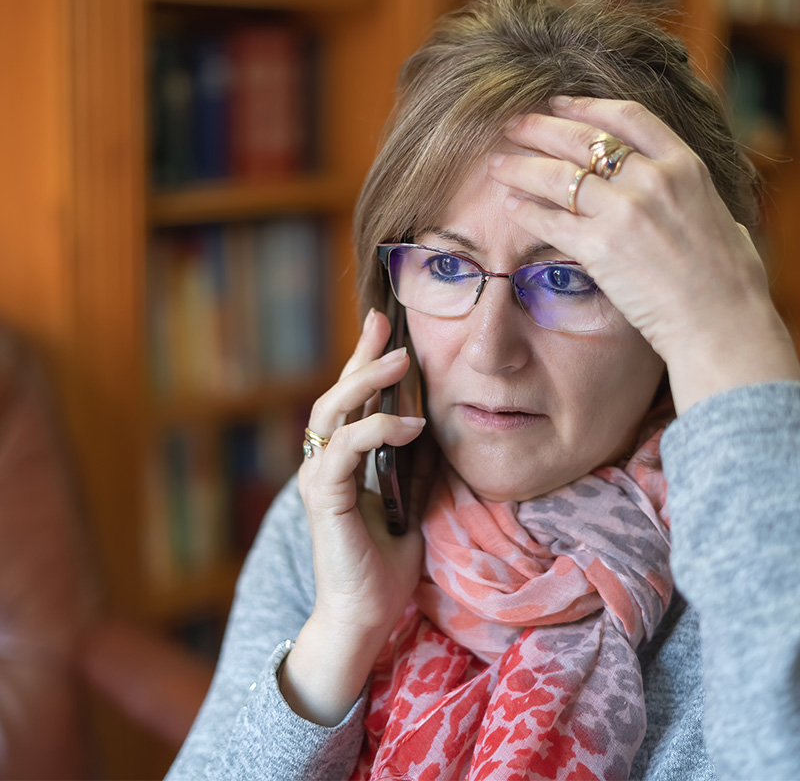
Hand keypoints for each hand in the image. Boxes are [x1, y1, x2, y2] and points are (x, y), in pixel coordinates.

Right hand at [283, 308, 425, 724]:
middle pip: (335, 396)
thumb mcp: (410, 501)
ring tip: (401, 359)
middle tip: (384, 323)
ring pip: (331, 413)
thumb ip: (414, 464)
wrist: (365, 616)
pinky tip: (411, 424)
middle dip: (359, 357)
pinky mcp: (325, 497)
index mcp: (343, 463)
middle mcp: (325, 464)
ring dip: (365, 381)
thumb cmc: (385, 563)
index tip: (387, 330)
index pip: (353, 403)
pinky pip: (347, 450)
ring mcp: (320, 479)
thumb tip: (435, 424)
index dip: (366, 365)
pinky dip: (376, 430)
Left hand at [488, 97, 799, 413]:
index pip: (626, 117)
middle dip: (541, 129)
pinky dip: (526, 212)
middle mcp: (651, 180)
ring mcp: (624, 212)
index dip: (585, 106)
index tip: (558, 102)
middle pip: (582, 141)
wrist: (720, 319)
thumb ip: (691, 196)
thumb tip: (685, 195)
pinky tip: (510, 206)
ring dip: (521, 167)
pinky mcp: (599, 248)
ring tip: (497, 164)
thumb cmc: (728, 278)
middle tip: (513, 126)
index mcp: (684, 165)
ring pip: (557, 177)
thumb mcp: (720, 215)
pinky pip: (551, 222)